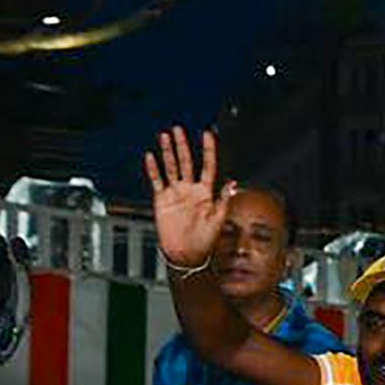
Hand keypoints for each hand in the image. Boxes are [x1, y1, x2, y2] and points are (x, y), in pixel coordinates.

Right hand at [144, 126, 229, 271]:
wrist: (187, 255)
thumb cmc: (205, 240)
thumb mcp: (219, 219)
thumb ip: (224, 199)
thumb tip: (233, 182)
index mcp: (206, 192)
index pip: (208, 166)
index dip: (208, 150)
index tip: (207, 134)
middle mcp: (190, 189)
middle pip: (186, 162)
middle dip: (182, 145)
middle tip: (178, 130)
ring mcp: (175, 193)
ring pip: (171, 167)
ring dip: (167, 152)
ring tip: (164, 136)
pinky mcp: (162, 200)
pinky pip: (157, 181)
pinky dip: (153, 169)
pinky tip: (151, 156)